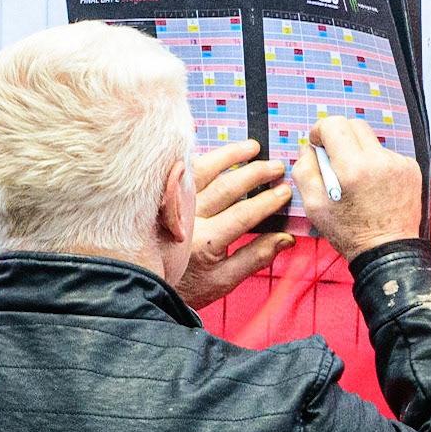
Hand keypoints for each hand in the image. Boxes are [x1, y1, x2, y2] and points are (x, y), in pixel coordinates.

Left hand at [176, 139, 296, 308]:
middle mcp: (188, 219)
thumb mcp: (223, 280)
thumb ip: (255, 257)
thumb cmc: (186, 284)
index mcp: (205, 243)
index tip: (285, 191)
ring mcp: (172, 205)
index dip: (267, 202)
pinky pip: (184, 170)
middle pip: (226, 188)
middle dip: (255, 174)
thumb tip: (286, 238)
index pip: (243, 215)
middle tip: (277, 166)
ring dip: (230, 156)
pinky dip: (202, 158)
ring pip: (204, 172)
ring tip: (252, 147)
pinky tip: (217, 151)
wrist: (144, 284)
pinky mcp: (162, 196)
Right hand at [292, 116, 421, 260]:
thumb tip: (308, 148)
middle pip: (354, 125)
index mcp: (352, 168)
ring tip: (355, 179)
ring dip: (358, 151)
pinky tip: (373, 185)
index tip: (317, 142)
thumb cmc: (350, 232)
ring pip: (370, 140)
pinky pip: (386, 154)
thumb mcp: (313, 206)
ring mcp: (398, 163)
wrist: (388, 250)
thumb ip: (304, 170)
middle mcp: (379, 160)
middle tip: (333, 158)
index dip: (320, 129)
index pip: (334, 124)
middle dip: (339, 136)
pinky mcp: (411, 169)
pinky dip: (376, 163)